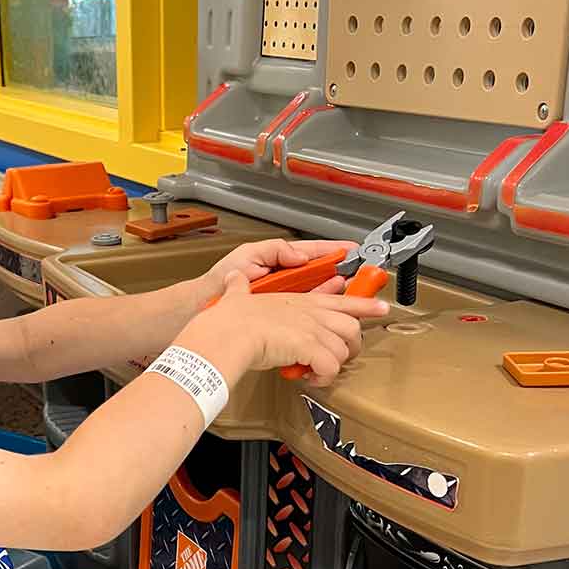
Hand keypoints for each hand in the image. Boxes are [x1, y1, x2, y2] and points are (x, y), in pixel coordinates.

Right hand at [180, 270, 388, 387]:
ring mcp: (312, 330)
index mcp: (299, 301)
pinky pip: (331, 367)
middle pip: (351, 327)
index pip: (341, 299)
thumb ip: (239, 287)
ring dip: (334, 366)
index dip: (365, 305)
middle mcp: (311, 314)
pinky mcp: (309, 348)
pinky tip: (312, 380)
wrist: (227, 333)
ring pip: (344, 349)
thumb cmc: (230, 319)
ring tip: (319, 373)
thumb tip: (234, 279)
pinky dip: (324, 378)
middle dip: (350, 347)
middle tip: (339, 359)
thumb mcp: (237, 294)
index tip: (381, 308)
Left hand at [188, 238, 352, 308]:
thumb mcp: (246, 255)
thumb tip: (299, 255)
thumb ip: (274, 250)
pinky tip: (330, 317)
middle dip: (344, 276)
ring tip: (353, 294)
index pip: (314, 252)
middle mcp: (287, 280)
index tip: (353, 250)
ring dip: (336, 297)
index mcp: (281, 260)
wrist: (205, 308)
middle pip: (322, 276)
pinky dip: (320, 318)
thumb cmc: (220, 282)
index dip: (335, 250)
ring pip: (319, 298)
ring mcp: (286, 299)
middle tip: (363, 278)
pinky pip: (307, 317)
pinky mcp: (282, 319)